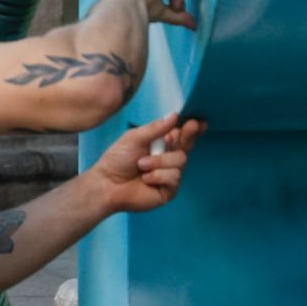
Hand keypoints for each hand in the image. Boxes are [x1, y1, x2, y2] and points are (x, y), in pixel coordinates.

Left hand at [91, 112, 205, 214]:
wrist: (108, 183)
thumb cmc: (118, 159)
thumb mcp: (135, 137)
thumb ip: (156, 128)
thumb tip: (175, 115)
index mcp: (161, 144)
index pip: (181, 134)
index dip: (191, 128)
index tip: (198, 122)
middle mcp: (168, 159)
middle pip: (187, 146)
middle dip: (188, 136)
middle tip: (189, 127)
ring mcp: (170, 175)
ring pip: (180, 161)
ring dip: (159, 161)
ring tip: (141, 165)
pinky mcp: (169, 190)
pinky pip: (174, 177)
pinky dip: (158, 175)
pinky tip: (146, 179)